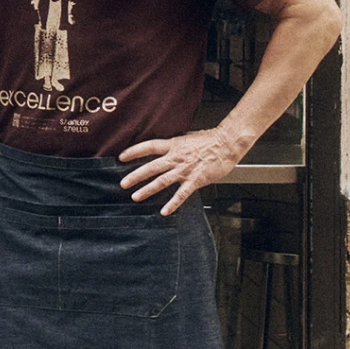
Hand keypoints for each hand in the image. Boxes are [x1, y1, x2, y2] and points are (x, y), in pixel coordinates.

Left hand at [118, 128, 243, 215]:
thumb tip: (163, 145)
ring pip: (162, 181)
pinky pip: (181, 194)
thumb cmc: (210, 140)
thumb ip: (174, 144)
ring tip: (136, 196)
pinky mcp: (195, 180)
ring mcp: (185, 170)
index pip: (148, 147)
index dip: (133, 152)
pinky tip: (164, 211)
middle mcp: (176, 158)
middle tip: (123, 184)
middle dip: (135, 176)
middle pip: (151, 167)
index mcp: (173, 145)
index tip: (121, 157)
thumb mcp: (186, 137)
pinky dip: (172, 203)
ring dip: (147, 190)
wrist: (228, 144)